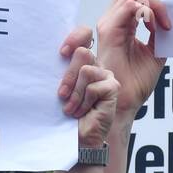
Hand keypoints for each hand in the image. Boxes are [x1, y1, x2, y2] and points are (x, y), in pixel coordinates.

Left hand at [56, 30, 118, 148]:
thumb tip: (60, 53)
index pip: (84, 35)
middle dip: (68, 76)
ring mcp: (106, 76)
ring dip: (75, 93)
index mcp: (83, 63)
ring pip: (86, 70)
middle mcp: (96, 67)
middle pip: (82, 52)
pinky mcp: (112, 87)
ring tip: (72, 109)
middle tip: (62, 96)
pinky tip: (84, 111)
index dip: (74, 37)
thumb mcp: (62, 88)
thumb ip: (64, 70)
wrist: (79, 138)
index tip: (61, 53)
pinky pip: (93, 86)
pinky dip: (84, 101)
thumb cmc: (68, 115)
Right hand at [95, 0, 172, 119]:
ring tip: (167, 25)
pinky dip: (148, 12)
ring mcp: (109, 22)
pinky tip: (157, 26)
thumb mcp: (157, 50)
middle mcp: (113, 18)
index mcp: (123, 21)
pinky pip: (130, 7)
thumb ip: (161, 31)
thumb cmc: (137, 81)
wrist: (126, 101)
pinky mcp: (108, 30)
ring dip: (157, 4)